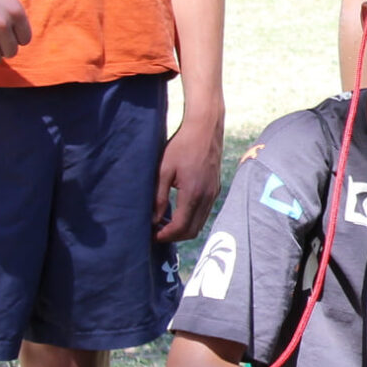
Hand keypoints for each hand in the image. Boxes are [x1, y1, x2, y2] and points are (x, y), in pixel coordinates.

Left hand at [154, 111, 223, 240]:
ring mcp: (213, 193)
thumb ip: (158, 197)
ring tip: (164, 223)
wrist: (205, 129)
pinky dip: (191, 219)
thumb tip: (153, 220)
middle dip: (173, 236)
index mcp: (193, 194)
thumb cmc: (181, 146)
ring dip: (182, 228)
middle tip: (156, 232)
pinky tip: (177, 211)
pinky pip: (204, 212)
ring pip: (199, 223)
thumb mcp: (163, 170)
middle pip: (192, 230)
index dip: (165, 236)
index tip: (151, 236)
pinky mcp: (215, 189)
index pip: (180, 227)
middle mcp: (207, 197)